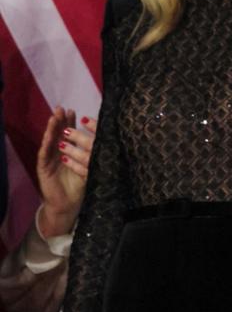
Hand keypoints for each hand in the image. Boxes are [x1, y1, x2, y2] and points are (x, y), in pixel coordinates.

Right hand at [34, 108, 94, 239]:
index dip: (73, 123)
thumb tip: (107, 139)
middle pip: (59, 134)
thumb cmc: (80, 185)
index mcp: (70, 151)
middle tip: (63, 108)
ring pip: (51, 141)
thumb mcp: (90, 167)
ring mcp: (50, 159)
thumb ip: (93, 154)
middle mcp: (58, 153)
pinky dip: (47, 145)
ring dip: (52, 129)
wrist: (69, 204)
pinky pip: (45, 154)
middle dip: (62, 121)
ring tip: (55, 117)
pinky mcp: (43, 168)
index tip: (77, 112)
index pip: (72, 134)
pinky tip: (49, 137)